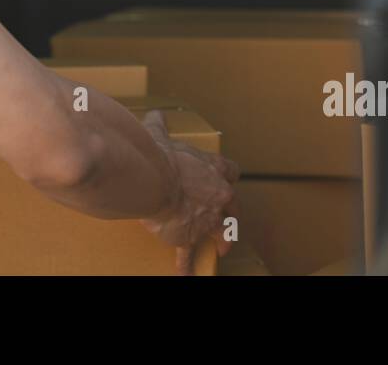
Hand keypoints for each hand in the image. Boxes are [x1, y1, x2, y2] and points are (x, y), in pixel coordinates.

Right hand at [139, 109, 240, 274]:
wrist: (154, 181)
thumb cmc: (158, 156)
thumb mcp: (160, 135)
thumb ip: (160, 126)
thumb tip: (156, 115)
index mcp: (212, 168)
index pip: (231, 170)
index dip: (228, 176)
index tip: (227, 180)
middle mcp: (217, 193)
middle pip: (233, 205)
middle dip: (233, 214)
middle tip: (230, 220)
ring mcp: (207, 217)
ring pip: (222, 231)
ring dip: (221, 240)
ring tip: (220, 250)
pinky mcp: (191, 235)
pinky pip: (190, 252)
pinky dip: (187, 263)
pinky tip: (186, 272)